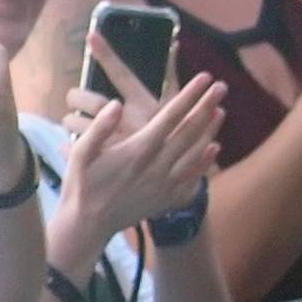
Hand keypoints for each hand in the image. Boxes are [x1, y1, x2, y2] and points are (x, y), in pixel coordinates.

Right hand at [60, 66, 223, 236]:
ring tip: (221, 111)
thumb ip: (99, 128)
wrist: (87, 225)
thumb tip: (116, 104)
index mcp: (138, 150)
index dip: (189, 95)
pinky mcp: (167, 198)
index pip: (170, 116)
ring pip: (196, 151)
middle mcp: (157, 165)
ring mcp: (165, 183)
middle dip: (206, 106)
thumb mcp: (80, 154)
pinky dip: (205, 160)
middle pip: (189, 130)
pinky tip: (213, 147)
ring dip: (210, 130)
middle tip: (221, 86)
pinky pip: (193, 176)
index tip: (204, 77)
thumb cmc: (81, 186)